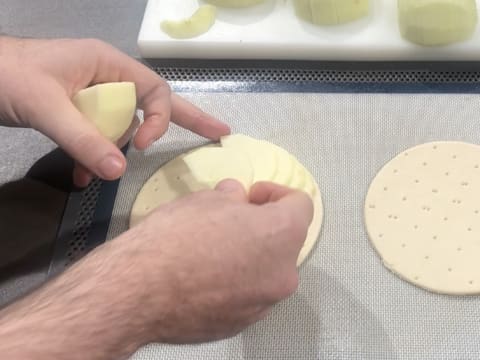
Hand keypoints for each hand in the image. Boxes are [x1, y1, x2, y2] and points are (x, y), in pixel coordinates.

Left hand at [0, 36, 229, 186]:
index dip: (159, 119)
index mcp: (108, 65)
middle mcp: (107, 78)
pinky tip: (81, 175)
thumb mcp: (47, 106)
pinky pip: (99, 135)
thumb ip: (83, 139)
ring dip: (110, 153)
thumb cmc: (8, 76)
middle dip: (184, 121)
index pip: (154, 90)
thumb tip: (119, 172)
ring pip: (120, 128)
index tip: (144, 145)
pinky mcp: (79, 112)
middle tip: (219, 132)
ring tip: (90, 175)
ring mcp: (94, 96)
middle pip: (153, 104)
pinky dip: (92, 155)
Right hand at [126, 180, 313, 342]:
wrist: (139, 290)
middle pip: (285, 240)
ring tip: (214, 249)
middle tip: (231, 219)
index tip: (254, 196)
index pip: (300, 204)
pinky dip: (237, 281)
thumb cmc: (173, 240)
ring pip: (267, 269)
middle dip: (262, 226)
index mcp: (281, 234)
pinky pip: (249, 293)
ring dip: (250, 255)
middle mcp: (283, 272)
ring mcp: (264, 302)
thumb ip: (233, 197)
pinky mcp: (243, 322)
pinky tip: (206, 275)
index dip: (275, 193)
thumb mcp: (205, 199)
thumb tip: (236, 198)